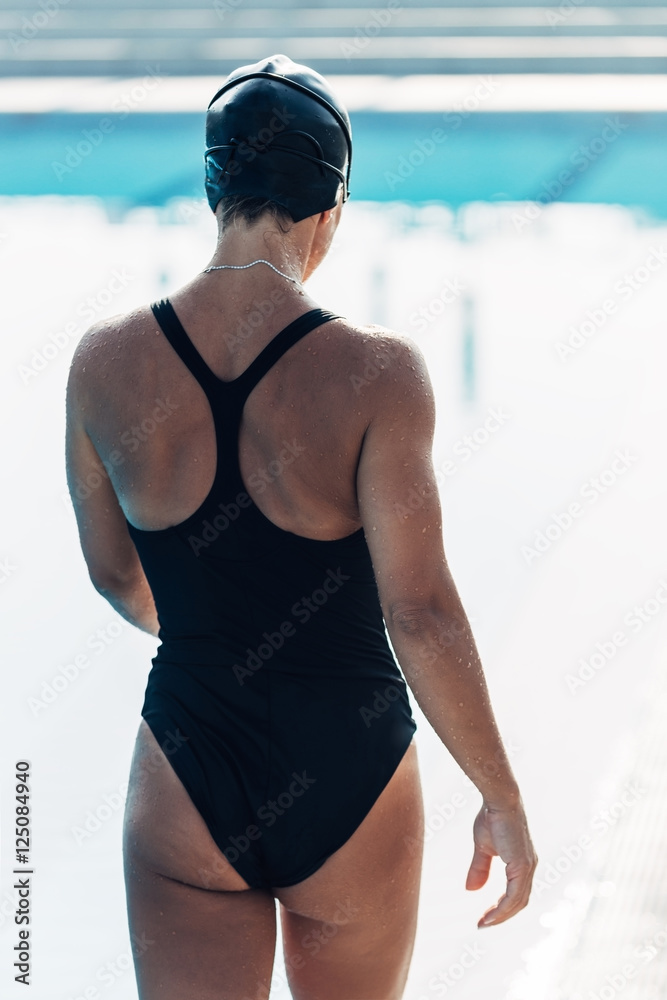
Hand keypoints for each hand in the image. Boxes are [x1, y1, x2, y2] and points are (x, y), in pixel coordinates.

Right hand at [465, 798, 536, 927]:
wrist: (498, 800)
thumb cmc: (492, 817)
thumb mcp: (483, 847)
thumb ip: (480, 868)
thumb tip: (471, 890)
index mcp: (522, 863)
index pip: (516, 894)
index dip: (502, 908)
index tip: (485, 917)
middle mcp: (529, 867)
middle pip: (519, 902)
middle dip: (501, 917)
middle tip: (483, 925)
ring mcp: (527, 867)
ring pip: (518, 902)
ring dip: (501, 916)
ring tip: (484, 924)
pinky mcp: (522, 865)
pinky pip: (514, 895)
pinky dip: (503, 908)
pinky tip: (491, 915)